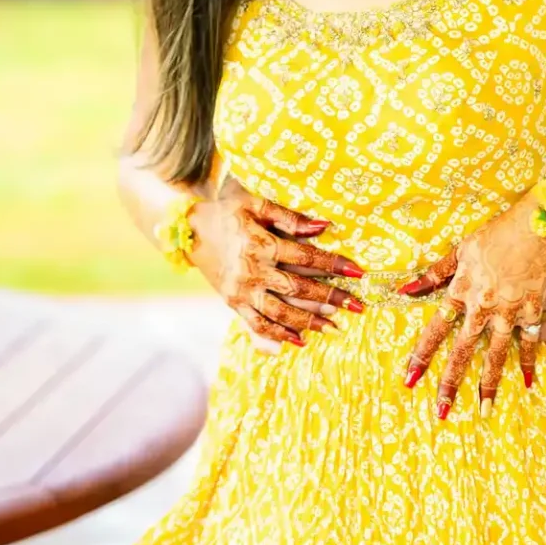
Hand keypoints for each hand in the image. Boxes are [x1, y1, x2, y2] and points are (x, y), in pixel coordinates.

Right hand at [187, 178, 364, 352]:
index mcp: (261, 244)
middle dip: (330, 298)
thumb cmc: (226, 210)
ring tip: (334, 328)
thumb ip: (288, 216)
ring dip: (309, 321)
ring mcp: (242, 291)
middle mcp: (253, 271)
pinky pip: (257, 324)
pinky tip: (299, 341)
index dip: (333, 264)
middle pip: (298, 288)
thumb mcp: (254, 203)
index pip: (305, 256)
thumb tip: (323, 226)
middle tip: (357, 306)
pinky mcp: (233, 303)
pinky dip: (277, 335)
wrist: (188, 230)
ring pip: (280, 312)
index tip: (357, 272)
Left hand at [398, 199, 545, 417]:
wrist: (538, 227)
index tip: (410, 377)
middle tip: (440, 411)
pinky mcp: (533, 312)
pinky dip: (529, 362)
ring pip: (496, 356)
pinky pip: (530, 342)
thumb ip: (434, 274)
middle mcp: (483, 308)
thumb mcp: (460, 250)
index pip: (435, 329)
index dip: (422, 354)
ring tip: (484, 412)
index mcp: (462, 292)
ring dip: (488, 385)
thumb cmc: (496, 234)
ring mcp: (509, 314)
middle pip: (462, 351)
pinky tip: (527, 382)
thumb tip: (405, 289)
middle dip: (449, 382)